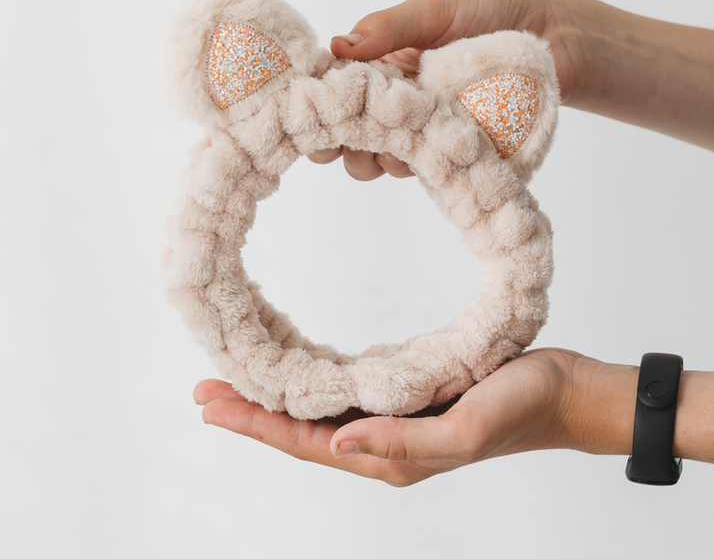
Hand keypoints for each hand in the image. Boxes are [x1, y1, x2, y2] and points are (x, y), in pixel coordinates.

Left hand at [195, 349, 618, 486]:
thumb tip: (336, 441)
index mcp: (391, 456)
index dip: (255, 424)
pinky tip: (297, 373)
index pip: (306, 444)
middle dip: (251, 412)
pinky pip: (347, 396)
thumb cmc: (520, 408)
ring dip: (275, 401)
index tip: (210, 403)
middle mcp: (384, 444)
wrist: (562, 393)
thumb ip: (402, 441)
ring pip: (319, 415)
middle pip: (301, 432)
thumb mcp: (464, 428)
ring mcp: (396, 422)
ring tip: (235, 382)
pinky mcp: (409, 397)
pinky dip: (313, 386)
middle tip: (203, 390)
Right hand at [308, 0, 580, 179]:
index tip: (308, 115)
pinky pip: (428, 172)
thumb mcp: (437, 10)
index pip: (336, 87)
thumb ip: (390, 27)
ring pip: (383, 160)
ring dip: (377, 161)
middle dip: (340, 144)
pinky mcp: (458, 153)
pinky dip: (419, 169)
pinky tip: (426, 158)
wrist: (559, 37)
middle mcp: (400, 100)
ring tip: (391, 152)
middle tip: (341, 145)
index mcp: (384, 63)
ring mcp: (428, 130)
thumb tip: (338, 44)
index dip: (318, 104)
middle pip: (351, 133)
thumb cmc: (495, 12)